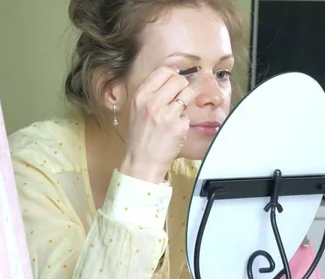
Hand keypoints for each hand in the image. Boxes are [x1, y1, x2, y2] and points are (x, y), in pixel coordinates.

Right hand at [119, 66, 197, 182]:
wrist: (141, 161)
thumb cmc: (140, 136)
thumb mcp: (136, 108)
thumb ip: (151, 92)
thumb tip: (172, 74)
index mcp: (140, 96)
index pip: (164, 71)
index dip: (173, 75)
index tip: (175, 82)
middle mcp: (152, 103)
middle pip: (179, 80)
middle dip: (182, 87)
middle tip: (178, 98)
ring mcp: (166, 114)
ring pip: (188, 94)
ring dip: (186, 101)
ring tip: (177, 112)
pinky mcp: (178, 126)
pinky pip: (188, 115)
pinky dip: (183, 121)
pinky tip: (174, 129)